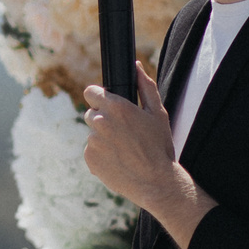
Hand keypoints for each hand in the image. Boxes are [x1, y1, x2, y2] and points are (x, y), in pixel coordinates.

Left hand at [83, 63, 216, 248]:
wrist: (155, 182)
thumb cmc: (159, 146)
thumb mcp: (158, 114)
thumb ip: (145, 87)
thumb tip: (137, 66)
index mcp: (116, 107)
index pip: (90, 92)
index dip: (99, 98)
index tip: (107, 105)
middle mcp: (100, 122)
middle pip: (91, 113)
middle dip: (103, 119)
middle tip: (123, 132)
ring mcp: (92, 141)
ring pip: (92, 133)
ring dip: (103, 138)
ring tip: (124, 149)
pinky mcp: (88, 158)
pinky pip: (91, 151)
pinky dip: (101, 154)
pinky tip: (118, 161)